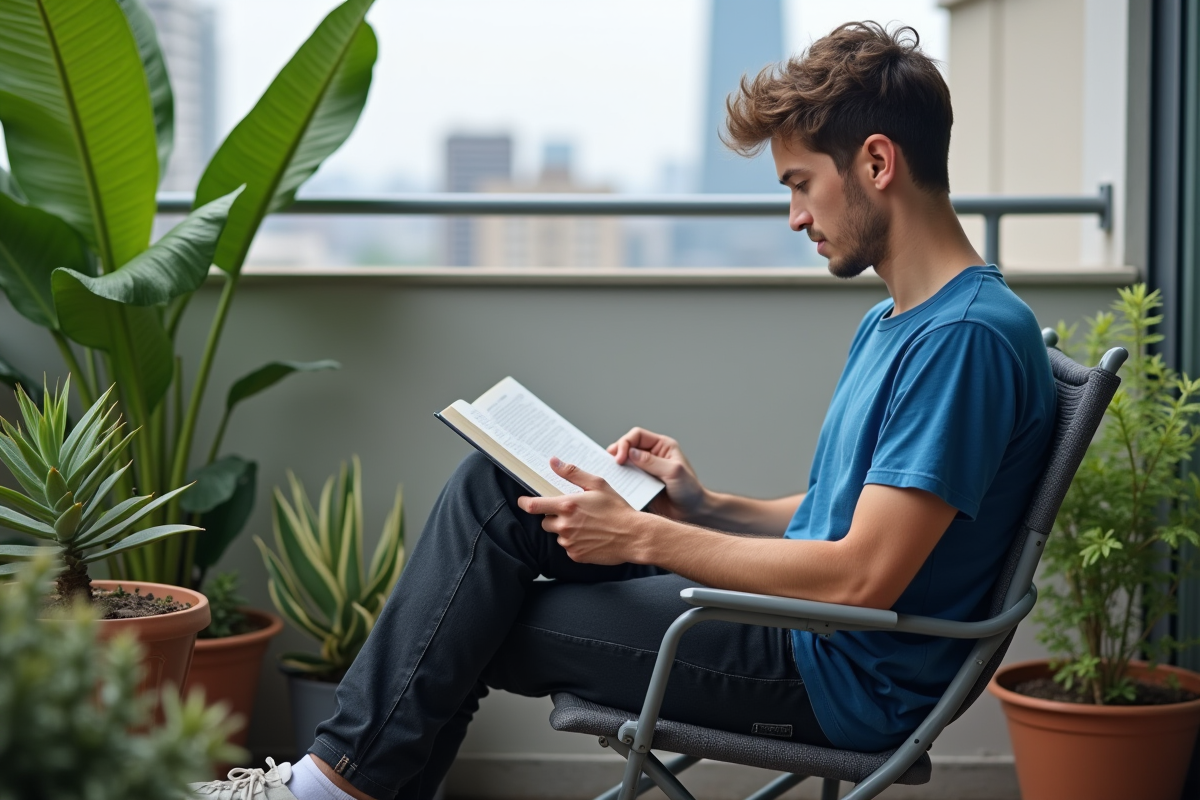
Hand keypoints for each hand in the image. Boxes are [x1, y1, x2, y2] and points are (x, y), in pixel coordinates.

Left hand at [517, 457, 645, 564]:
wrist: (633, 536)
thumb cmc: (617, 509)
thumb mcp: (597, 484)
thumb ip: (572, 473)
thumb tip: (553, 462)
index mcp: (567, 506)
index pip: (533, 506)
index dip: (524, 503)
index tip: (523, 501)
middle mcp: (565, 526)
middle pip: (545, 522)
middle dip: (554, 517)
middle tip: (573, 513)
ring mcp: (569, 543)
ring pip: (558, 535)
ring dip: (566, 530)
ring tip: (587, 525)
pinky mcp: (576, 556)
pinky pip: (568, 548)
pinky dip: (575, 543)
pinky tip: (591, 537)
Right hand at [607, 427, 706, 521]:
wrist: (692, 513)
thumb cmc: (690, 490)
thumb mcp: (674, 472)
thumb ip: (652, 462)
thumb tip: (630, 453)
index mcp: (662, 446)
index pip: (637, 435)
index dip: (625, 443)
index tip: (620, 458)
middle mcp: (652, 456)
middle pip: (627, 447)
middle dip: (616, 453)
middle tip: (610, 465)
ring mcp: (645, 470)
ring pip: (624, 463)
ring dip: (615, 467)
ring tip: (608, 474)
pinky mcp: (641, 485)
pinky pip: (626, 479)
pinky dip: (619, 480)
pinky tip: (614, 485)